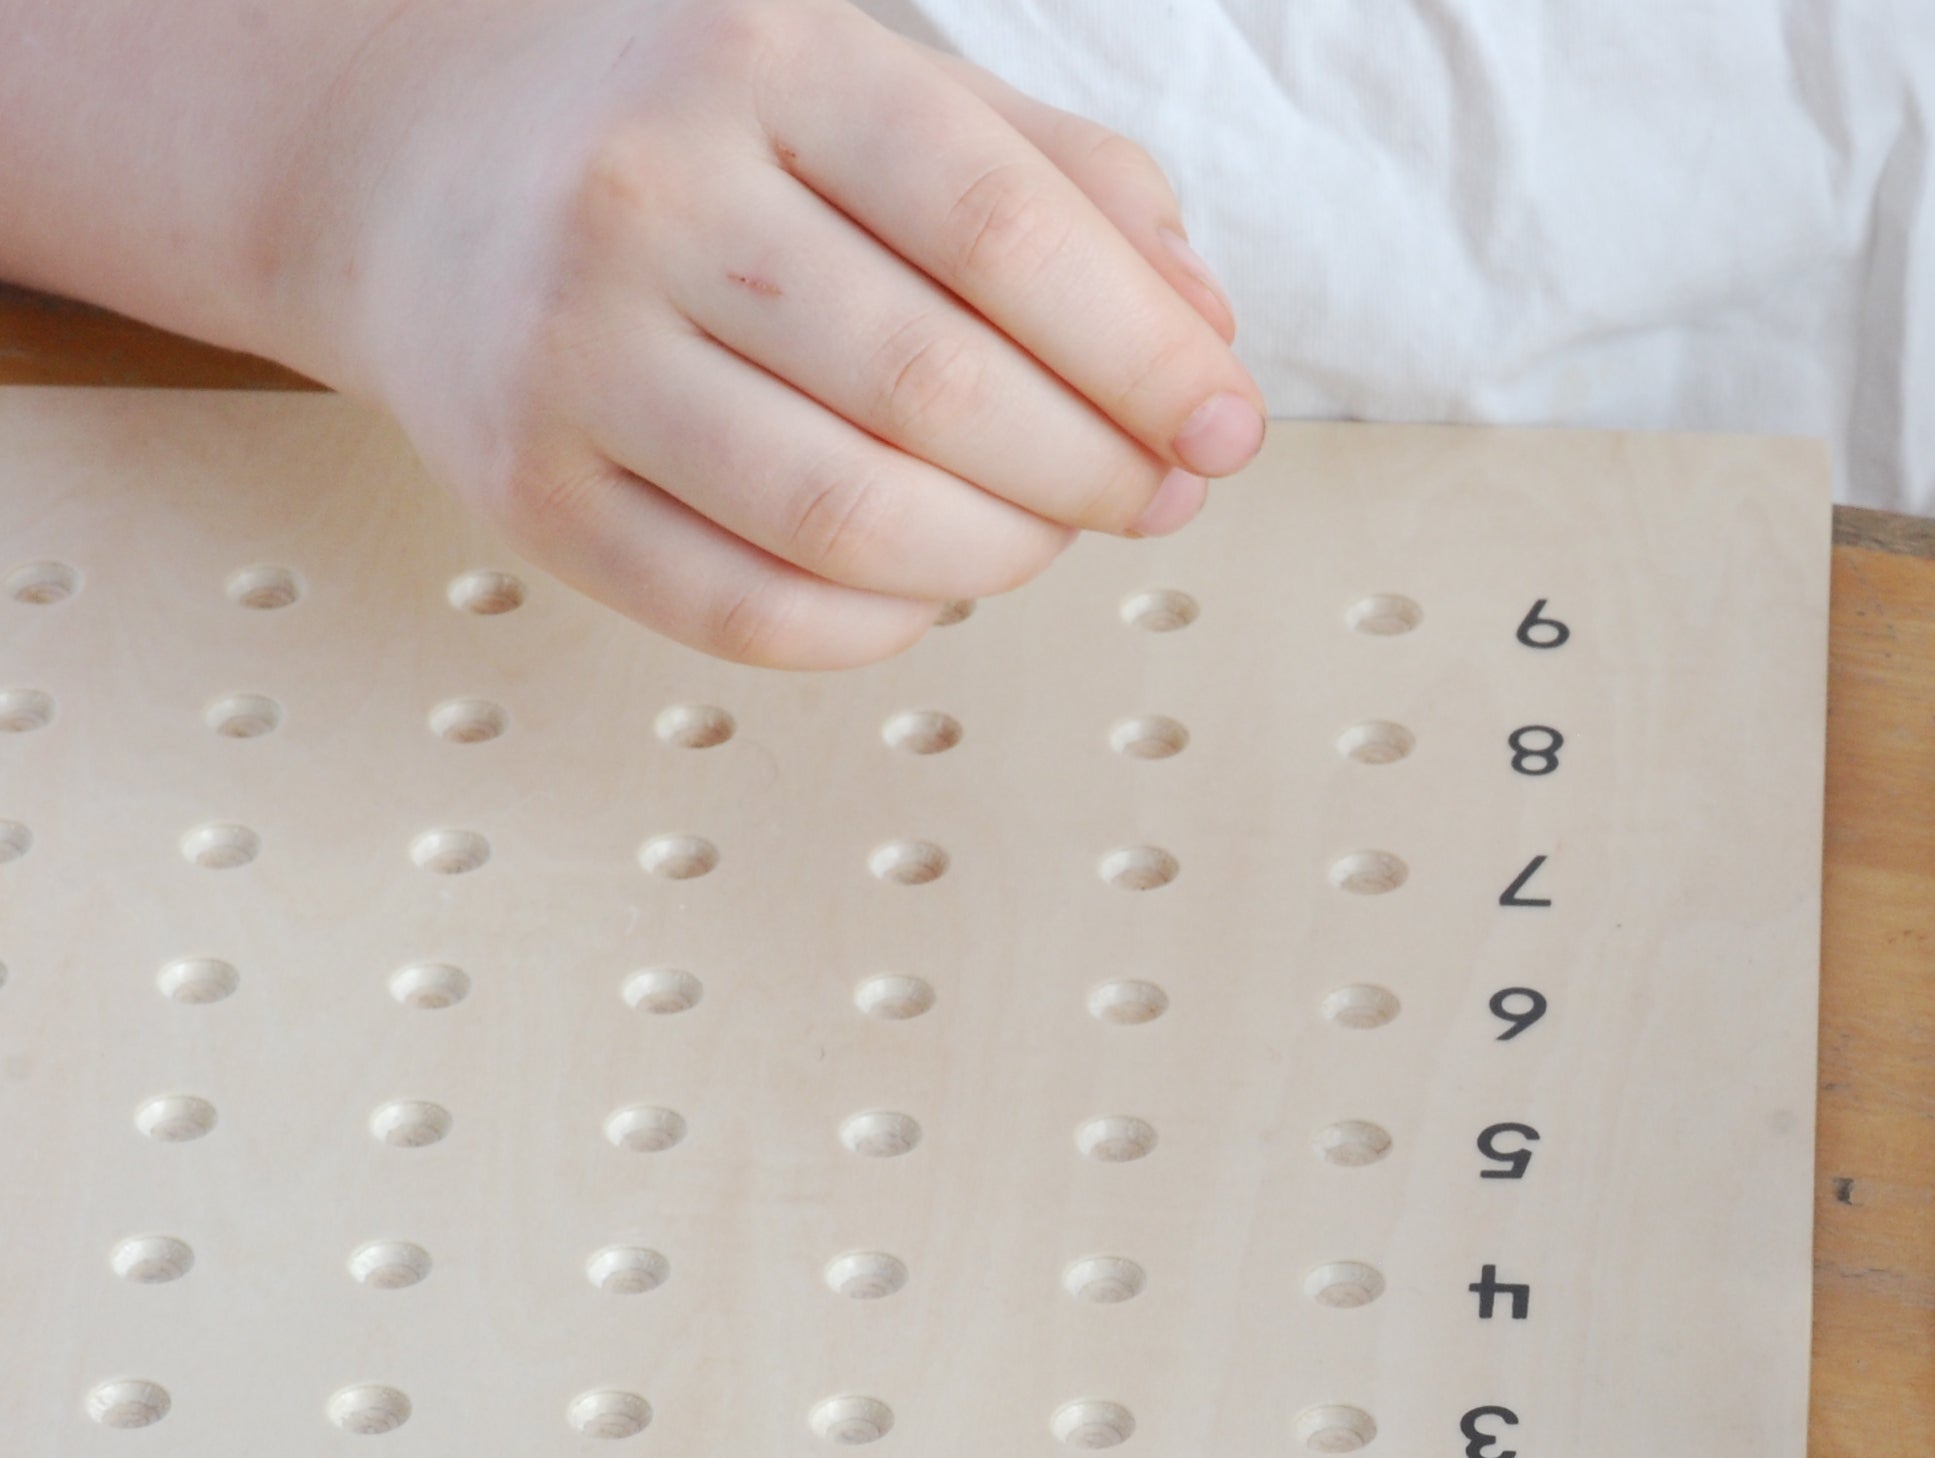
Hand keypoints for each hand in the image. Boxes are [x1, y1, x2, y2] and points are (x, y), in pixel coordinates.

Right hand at [270, 0, 1262, 665]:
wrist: (416, 164)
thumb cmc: (713, 137)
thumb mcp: (886, 94)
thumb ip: (1068, 191)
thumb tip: (1207, 339)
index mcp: (764, 63)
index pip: (1000, 230)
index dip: (1146, 355)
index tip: (1225, 428)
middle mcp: (646, 194)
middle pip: (939, 391)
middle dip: (1092, 472)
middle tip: (1149, 492)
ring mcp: (569, 350)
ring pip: (852, 520)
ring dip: (1001, 555)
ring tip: (1042, 528)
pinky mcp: (528, 491)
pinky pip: (753, 614)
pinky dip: (887, 624)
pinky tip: (928, 579)